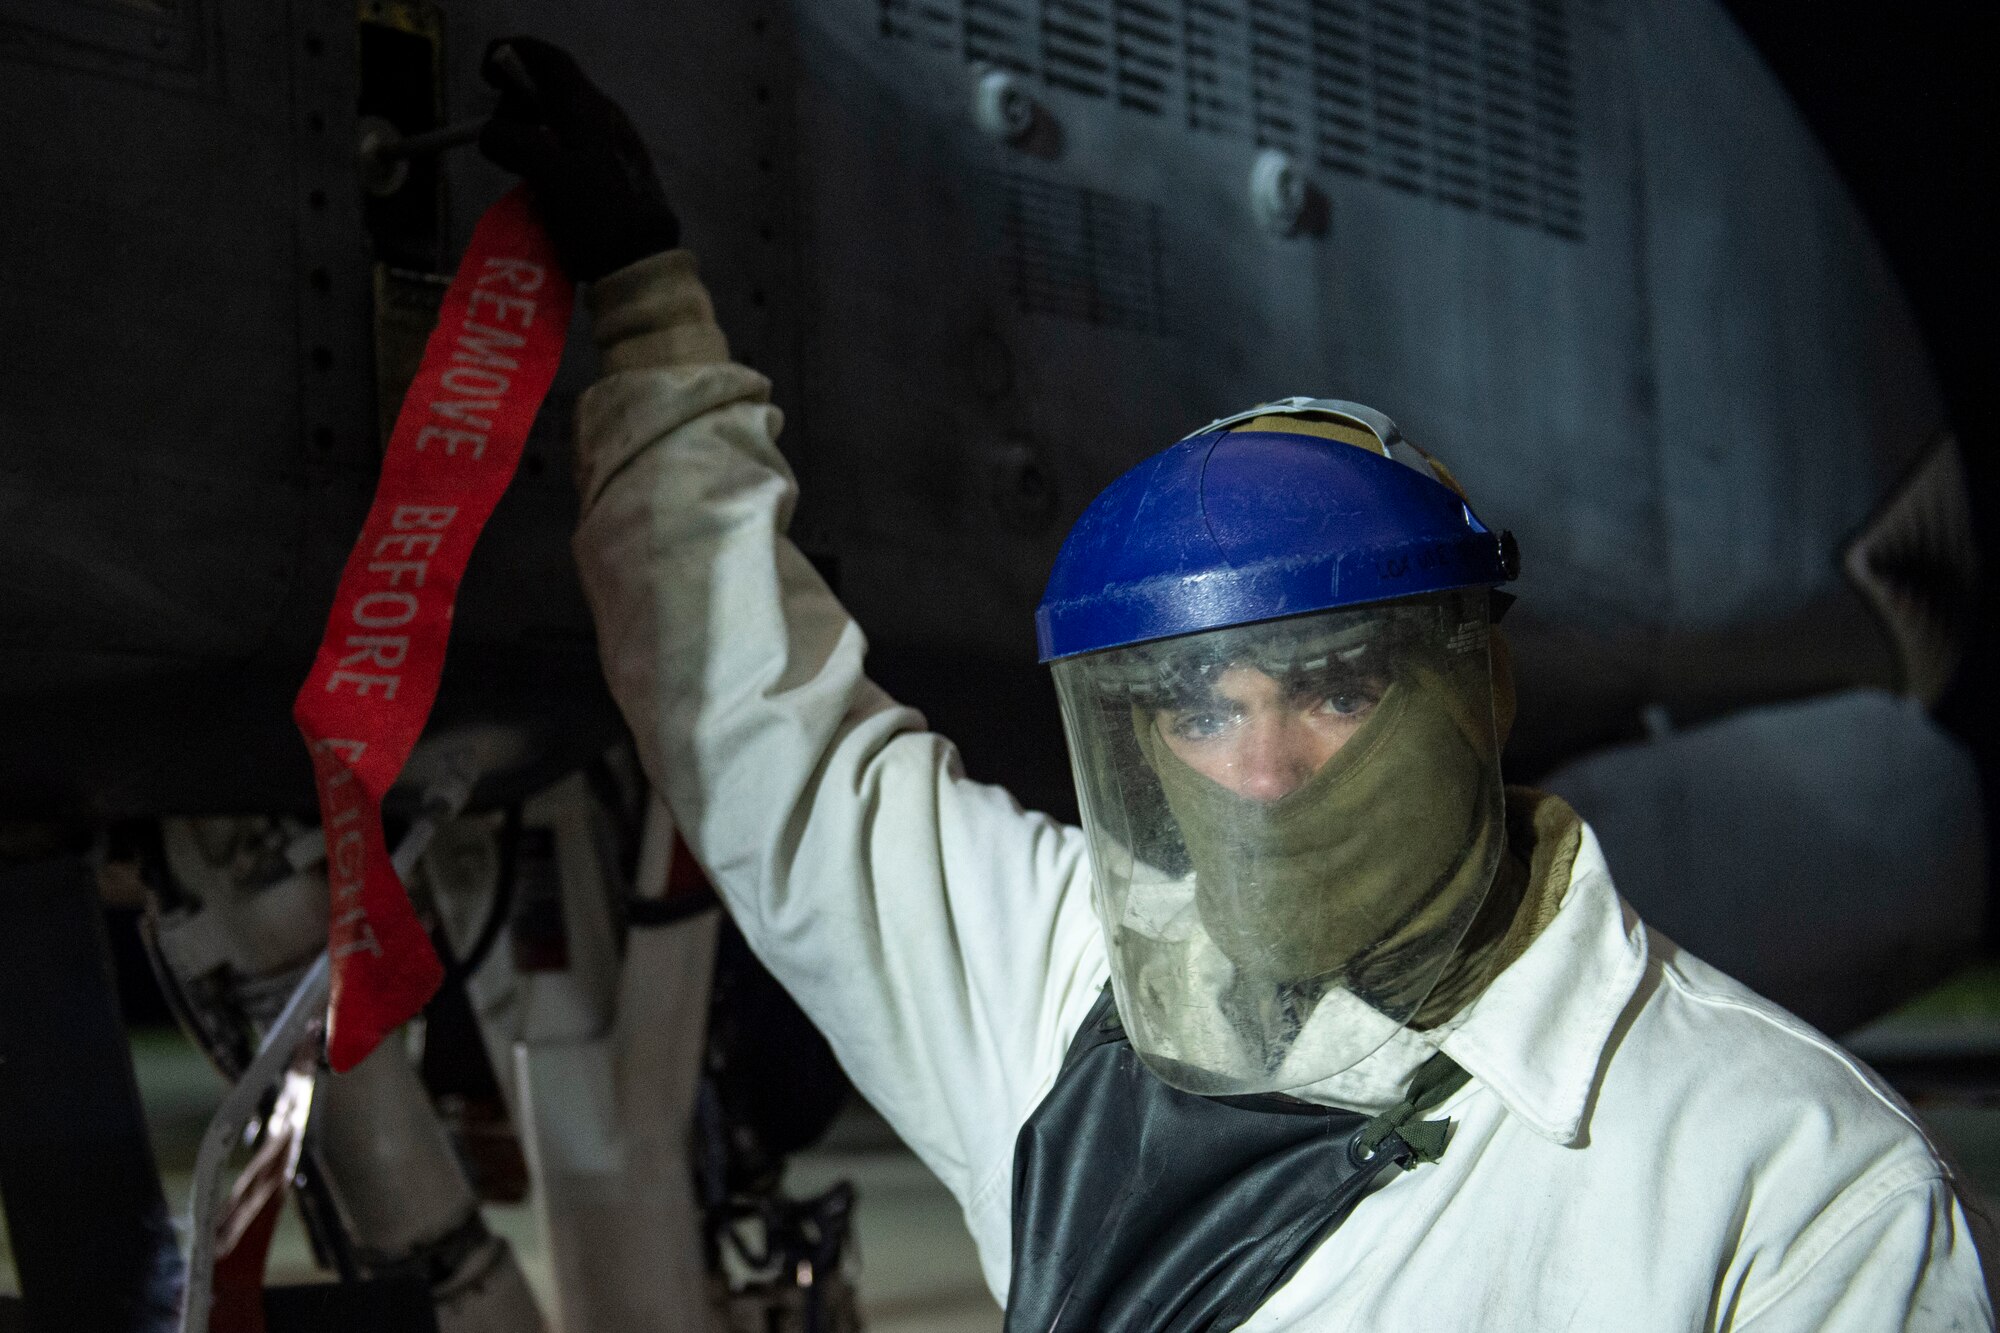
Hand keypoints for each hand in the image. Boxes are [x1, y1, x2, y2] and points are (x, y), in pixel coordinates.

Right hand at [479, 36, 680, 281]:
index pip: (549, 61)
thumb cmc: (598, 218)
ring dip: (532, 130)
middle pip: (553, 89)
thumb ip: (516, 143)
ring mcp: (615, 147)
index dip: (513, 56)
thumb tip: (492, 134)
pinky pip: (574, 147)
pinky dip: (549, 151)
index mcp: (590, 110)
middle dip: (517, 101)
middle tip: (498, 133)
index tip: (485, 74)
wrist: (643, 266)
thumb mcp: (550, 176)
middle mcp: (606, 119)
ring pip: (563, 120)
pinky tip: (541, 181)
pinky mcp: (616, 174)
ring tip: (516, 163)